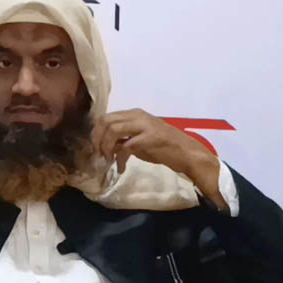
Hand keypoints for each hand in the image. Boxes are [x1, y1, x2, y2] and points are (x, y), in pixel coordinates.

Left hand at [91, 108, 226, 209]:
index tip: (96, 148)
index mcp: (134, 114)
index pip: (106, 117)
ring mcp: (144, 126)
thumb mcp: (140, 138)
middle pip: (106, 121)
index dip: (96, 133)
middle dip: (97, 139)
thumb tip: (106, 145)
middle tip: (99, 155)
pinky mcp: (148, 139)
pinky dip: (119, 159)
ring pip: (113, 130)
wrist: (186, 153)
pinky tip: (121, 168)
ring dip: (106, 147)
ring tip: (108, 160)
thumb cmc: (164, 147)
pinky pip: (125, 147)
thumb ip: (124, 137)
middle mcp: (137, 116)